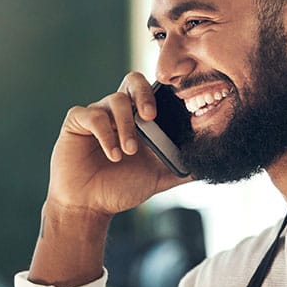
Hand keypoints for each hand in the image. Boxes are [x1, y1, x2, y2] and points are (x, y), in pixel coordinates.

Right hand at [45, 72, 189, 217]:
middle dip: (144, 94)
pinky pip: (92, 115)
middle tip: (151, 116)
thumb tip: (210, 164)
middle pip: (133, 80)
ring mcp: (98, 114)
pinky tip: (112, 154)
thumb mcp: (158, 178)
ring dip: (126, 125)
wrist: (89, 206)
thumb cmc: (121, 188)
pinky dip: (105, 134)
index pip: (154, 91)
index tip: (177, 102)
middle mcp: (119, 111)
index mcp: (139, 118)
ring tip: (128, 151)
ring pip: (115, 100)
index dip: (164, 91)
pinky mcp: (77, 122)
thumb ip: (182, 169)